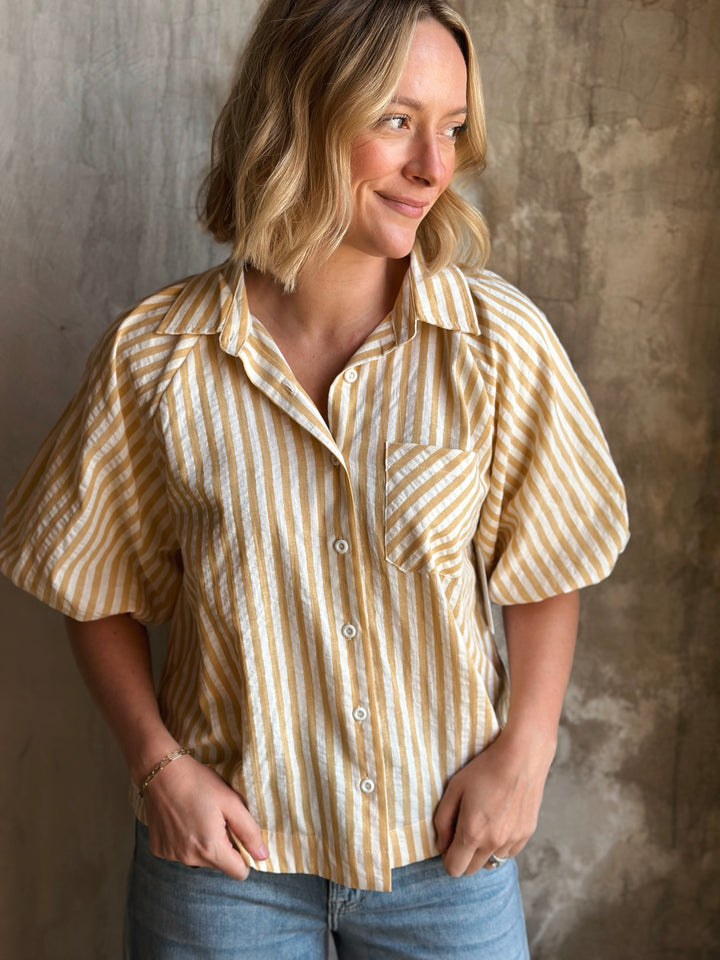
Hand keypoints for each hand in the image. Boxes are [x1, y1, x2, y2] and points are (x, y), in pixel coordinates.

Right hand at [141, 753, 268, 880]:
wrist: (161, 771)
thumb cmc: (199, 783)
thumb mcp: (231, 802)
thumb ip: (249, 831)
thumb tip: (263, 856)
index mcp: (210, 848)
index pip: (238, 872)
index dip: (244, 856)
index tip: (238, 835)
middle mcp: (189, 858)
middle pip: (219, 865)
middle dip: (222, 847)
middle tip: (216, 819)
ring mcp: (171, 856)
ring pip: (199, 860)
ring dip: (203, 844)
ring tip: (198, 817)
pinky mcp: (158, 850)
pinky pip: (181, 853)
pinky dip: (185, 841)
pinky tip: (182, 820)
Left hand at [434, 731, 554, 876]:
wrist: (521, 757)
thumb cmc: (484, 769)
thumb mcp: (454, 789)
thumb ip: (443, 820)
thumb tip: (442, 844)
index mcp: (472, 833)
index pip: (455, 869)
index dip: (447, 858)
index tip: (448, 843)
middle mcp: (493, 843)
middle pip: (472, 870)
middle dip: (463, 856)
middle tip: (462, 832)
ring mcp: (512, 840)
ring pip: (491, 863)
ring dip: (482, 852)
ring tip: (482, 825)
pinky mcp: (526, 834)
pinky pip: (508, 852)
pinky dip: (500, 845)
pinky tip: (498, 823)